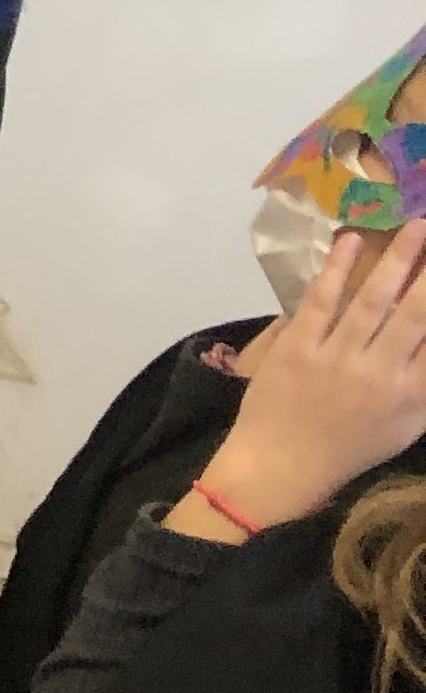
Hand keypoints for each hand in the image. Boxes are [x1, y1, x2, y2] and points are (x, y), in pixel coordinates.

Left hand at [185, 227, 425, 535]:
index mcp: (411, 393)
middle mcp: (379, 373)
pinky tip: (352, 241)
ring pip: (374, 299)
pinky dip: (337, 268)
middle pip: (418, 312)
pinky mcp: (297, 348)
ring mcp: (336, 358)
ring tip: (417, 227)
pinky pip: (321, 301)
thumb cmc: (350, 446)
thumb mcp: (406, 424)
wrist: (281, 465)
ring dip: (398, 259)